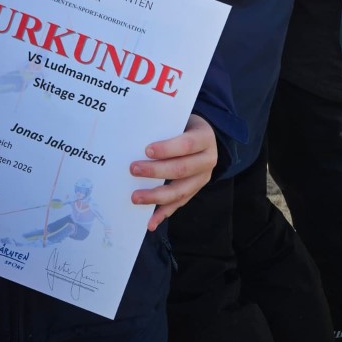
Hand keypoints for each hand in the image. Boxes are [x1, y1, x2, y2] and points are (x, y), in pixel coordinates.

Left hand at [130, 114, 217, 231]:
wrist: (204, 136)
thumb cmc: (184, 125)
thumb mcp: (180, 119)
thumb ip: (165, 124)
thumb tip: (138, 130)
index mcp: (204, 137)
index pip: (186, 144)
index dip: (167, 148)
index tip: (147, 150)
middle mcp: (208, 160)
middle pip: (181, 169)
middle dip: (156, 171)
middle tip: (133, 169)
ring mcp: (202, 178)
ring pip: (180, 191)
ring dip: (156, 196)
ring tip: (135, 197)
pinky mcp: (195, 191)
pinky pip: (179, 204)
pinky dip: (164, 213)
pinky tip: (150, 222)